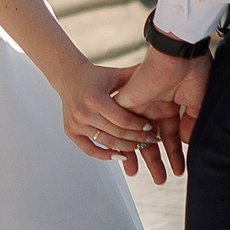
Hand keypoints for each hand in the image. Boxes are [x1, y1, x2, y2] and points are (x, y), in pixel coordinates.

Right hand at [58, 61, 169, 183]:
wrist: (69, 77)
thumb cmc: (95, 76)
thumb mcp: (116, 74)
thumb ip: (136, 77)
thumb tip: (160, 73)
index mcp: (94, 97)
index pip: (122, 120)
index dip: (139, 126)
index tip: (151, 128)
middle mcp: (83, 112)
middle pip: (116, 134)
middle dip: (138, 139)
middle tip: (152, 141)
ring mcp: (76, 124)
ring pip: (106, 143)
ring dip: (126, 148)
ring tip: (141, 147)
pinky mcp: (70, 131)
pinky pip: (90, 149)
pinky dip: (105, 155)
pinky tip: (120, 156)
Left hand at [116, 40, 210, 176]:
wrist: (178, 53)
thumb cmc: (192, 71)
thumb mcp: (197, 102)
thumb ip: (191, 122)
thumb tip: (186, 142)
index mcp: (169, 104)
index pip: (168, 135)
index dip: (173, 154)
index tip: (178, 170)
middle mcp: (153, 106)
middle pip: (151, 140)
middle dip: (156, 160)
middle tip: (161, 180)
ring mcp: (139, 105)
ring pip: (135, 136)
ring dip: (139, 157)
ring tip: (141, 176)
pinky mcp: (125, 101)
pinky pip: (121, 127)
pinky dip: (124, 142)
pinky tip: (128, 158)